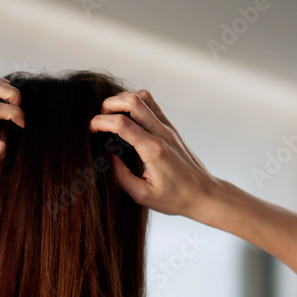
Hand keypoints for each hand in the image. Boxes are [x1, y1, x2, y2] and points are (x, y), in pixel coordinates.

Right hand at [89, 90, 223, 219]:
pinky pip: (152, 105)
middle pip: (133, 101)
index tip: (91, 129)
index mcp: (153, 150)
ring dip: (124, 100)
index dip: (101, 122)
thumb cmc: (176, 199)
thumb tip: (108, 157)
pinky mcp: (171, 129)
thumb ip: (121, 177)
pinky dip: (136, 104)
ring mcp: (168, 129)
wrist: (204, 194)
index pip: (122, 124)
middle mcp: (162, 134)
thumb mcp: (142, 196)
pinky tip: (127, 117)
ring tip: (112, 115)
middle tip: (100, 119)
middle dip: (110, 104)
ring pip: (144, 97)